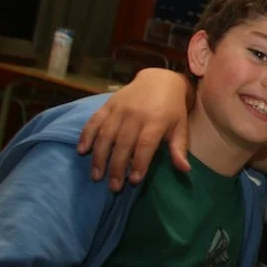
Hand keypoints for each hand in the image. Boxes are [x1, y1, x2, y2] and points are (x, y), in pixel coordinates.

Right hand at [77, 69, 192, 190]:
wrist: (159, 80)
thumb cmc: (172, 108)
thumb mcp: (180, 126)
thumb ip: (179, 148)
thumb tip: (185, 170)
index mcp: (156, 121)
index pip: (145, 145)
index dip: (139, 163)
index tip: (134, 181)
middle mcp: (135, 115)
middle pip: (123, 143)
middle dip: (117, 167)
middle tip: (113, 187)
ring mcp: (119, 109)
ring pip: (105, 135)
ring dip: (99, 157)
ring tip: (96, 176)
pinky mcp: (108, 105)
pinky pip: (94, 121)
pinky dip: (86, 136)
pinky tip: (82, 151)